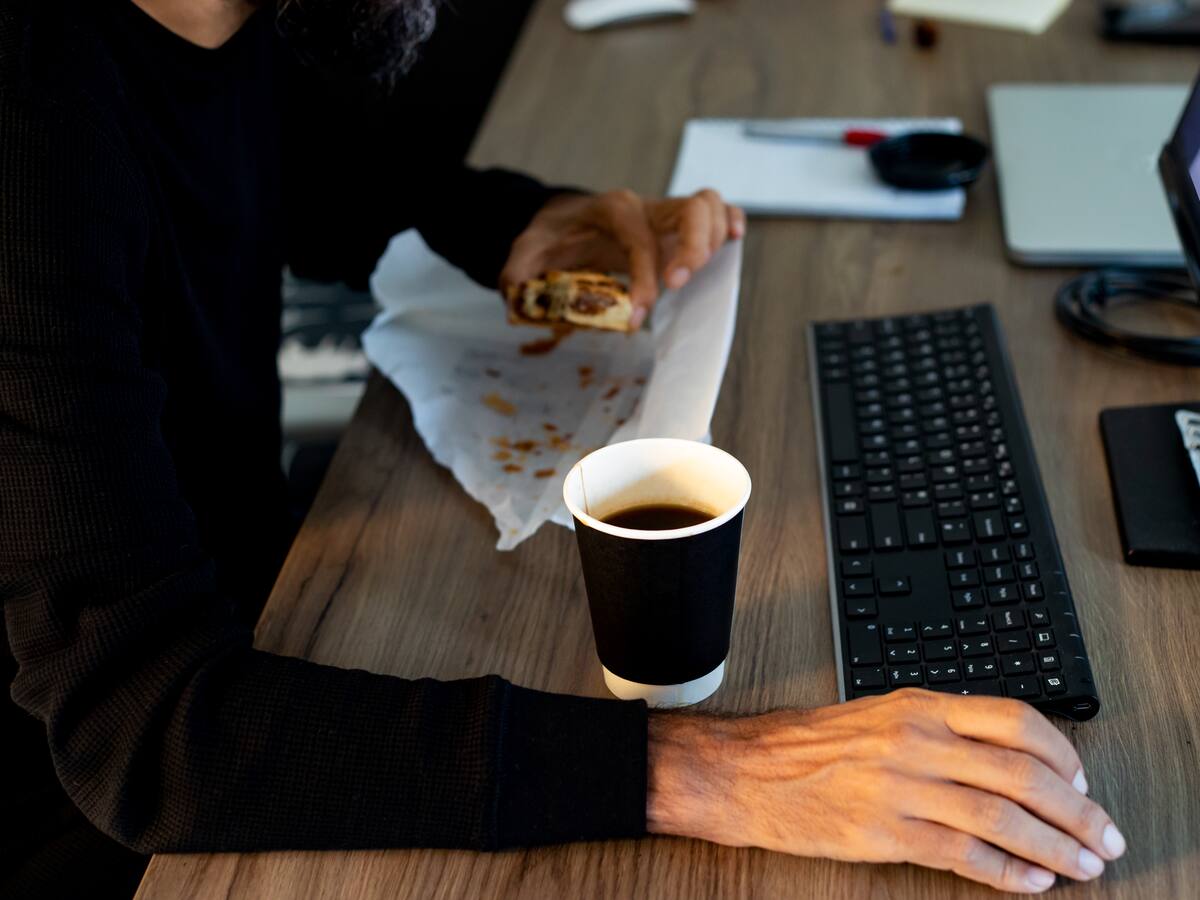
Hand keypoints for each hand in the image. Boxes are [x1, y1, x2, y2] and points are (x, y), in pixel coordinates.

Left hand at [500, 189, 745, 328]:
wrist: (563, 220)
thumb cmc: (551, 238)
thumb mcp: (526, 252)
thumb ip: (518, 272)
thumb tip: (517, 293)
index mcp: (612, 210)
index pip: (639, 240)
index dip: (643, 279)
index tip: (637, 317)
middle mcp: (644, 206)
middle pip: (690, 209)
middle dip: (693, 247)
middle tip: (678, 284)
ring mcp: (664, 213)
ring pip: (708, 206)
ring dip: (714, 239)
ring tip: (699, 273)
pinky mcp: (677, 225)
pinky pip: (715, 211)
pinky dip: (730, 223)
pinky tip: (734, 241)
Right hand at [647, 689, 1126, 892]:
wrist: (748, 771)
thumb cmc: (809, 745)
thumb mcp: (880, 716)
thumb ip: (940, 727)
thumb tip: (1005, 753)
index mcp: (919, 706)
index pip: (1015, 720)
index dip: (1062, 753)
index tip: (1080, 779)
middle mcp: (917, 741)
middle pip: (1022, 773)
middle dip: (1076, 809)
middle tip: (1101, 834)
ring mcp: (902, 787)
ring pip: (1002, 817)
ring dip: (1053, 846)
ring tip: (1079, 865)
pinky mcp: (885, 833)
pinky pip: (963, 855)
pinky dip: (1006, 872)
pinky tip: (1028, 882)